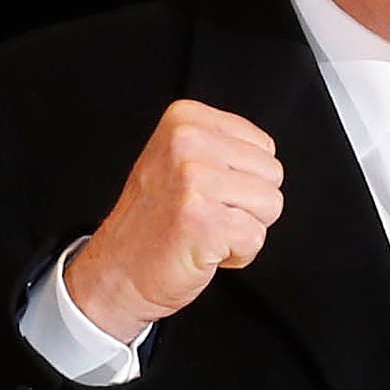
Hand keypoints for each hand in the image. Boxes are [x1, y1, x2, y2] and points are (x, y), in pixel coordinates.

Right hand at [66, 99, 283, 342]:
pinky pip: (256, 237)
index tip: (205, 192)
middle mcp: (187, 141)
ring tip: (204, 230)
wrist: (117, 271)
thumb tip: (267, 154)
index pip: (264, 147)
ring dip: (244, 228)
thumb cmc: (155, 221)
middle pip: (272, 173)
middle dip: (248, 203)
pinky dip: (238, 254)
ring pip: (271, 204)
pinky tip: (203, 249)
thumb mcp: (181, 159)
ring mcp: (193, 179)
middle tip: (204, 214)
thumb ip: (224, 147)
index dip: (243, 179)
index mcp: (186, 119)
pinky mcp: (202, 219)